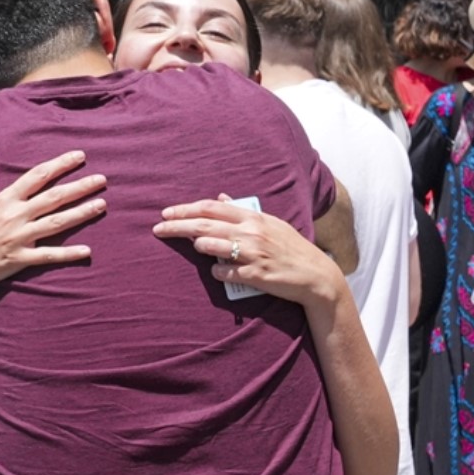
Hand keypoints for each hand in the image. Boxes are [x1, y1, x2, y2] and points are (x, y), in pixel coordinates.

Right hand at [0, 147, 105, 296]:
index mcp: (3, 200)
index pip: (37, 176)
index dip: (60, 165)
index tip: (79, 156)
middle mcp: (14, 217)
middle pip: (53, 197)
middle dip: (79, 186)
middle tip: (102, 179)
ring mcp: (18, 239)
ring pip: (56, 223)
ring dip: (81, 213)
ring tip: (102, 205)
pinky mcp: (19, 260)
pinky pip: (48, 256)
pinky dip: (68, 254)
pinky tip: (87, 250)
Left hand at [152, 194, 337, 308]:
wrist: (316, 275)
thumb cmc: (291, 248)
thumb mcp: (270, 223)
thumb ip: (244, 211)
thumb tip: (222, 198)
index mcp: (253, 217)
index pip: (211, 208)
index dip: (186, 209)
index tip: (166, 213)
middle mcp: (251, 232)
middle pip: (204, 226)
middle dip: (176, 226)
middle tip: (157, 229)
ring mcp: (253, 254)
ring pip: (211, 247)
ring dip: (199, 247)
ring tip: (195, 248)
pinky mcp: (255, 276)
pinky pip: (224, 273)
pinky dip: (217, 271)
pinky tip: (218, 271)